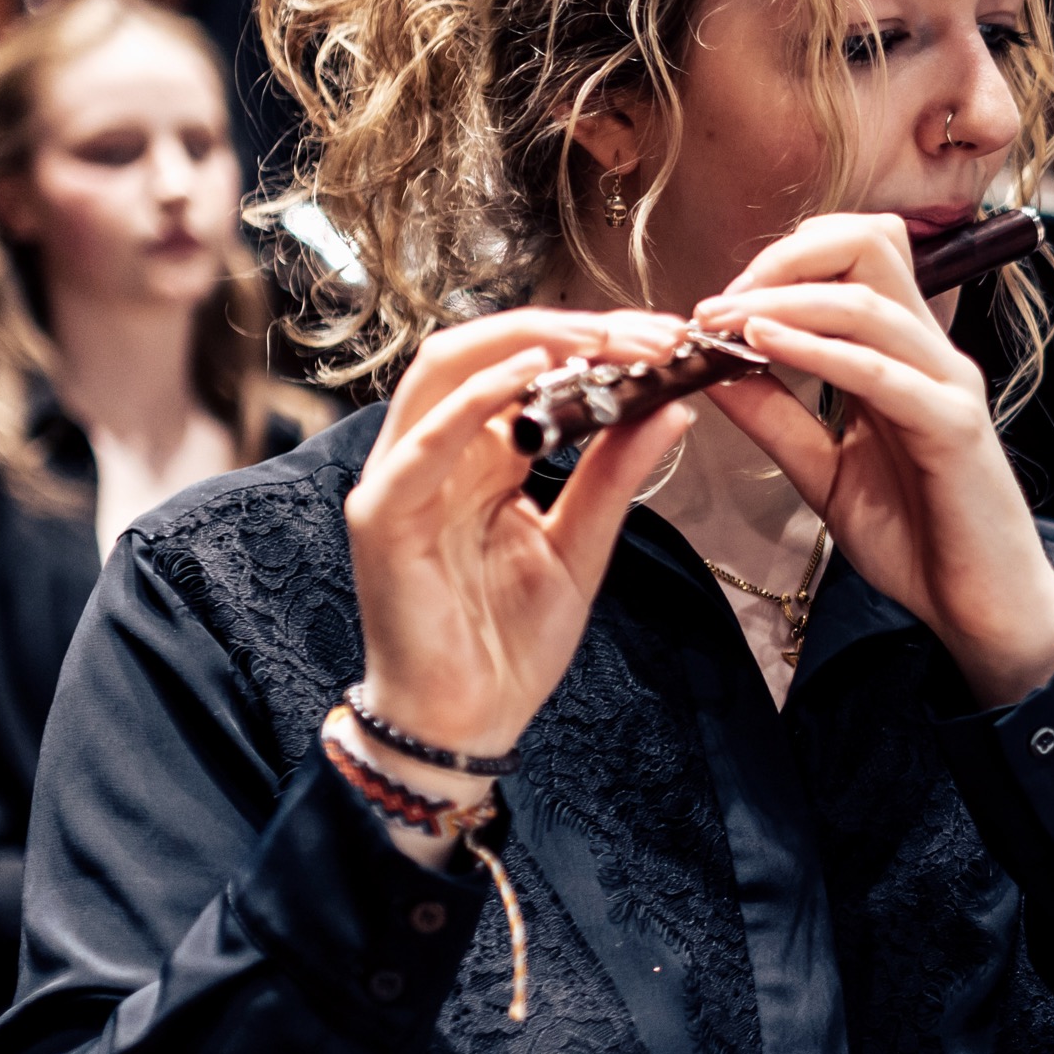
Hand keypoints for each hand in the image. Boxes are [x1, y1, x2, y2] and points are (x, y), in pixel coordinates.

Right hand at [345, 309, 696, 776]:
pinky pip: (421, 442)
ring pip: (445, 371)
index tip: (668, 340)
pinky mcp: (382, 515)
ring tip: (596, 340)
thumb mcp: (581, 544)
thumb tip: (671, 408)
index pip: (524, 366)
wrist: (467, 723)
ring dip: (524, 344)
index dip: (592, 341)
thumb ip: (614, 474)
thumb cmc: (512, 641)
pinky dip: (474, 400)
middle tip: (646, 334)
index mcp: (479, 453)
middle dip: (567, 330)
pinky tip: (529, 376)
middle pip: (483, 349)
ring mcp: (400, 478)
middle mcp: (434, 452)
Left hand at [693, 213, 1053, 706]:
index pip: (856, 257)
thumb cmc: (918, 540)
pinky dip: (814, 349)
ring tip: (722, 320)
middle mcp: (931, 354)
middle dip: (784, 257)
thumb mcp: (826, 472)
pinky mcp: (952, 427)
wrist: (982, 610)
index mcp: (904, 355)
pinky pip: (878, 370)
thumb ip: (777, 420)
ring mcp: (946, 385)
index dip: (784, 261)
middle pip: (870, 244)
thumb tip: (716, 372)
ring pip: (867, 299)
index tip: (721, 304)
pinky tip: (762, 346)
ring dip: (783, 299)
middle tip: (719, 301)